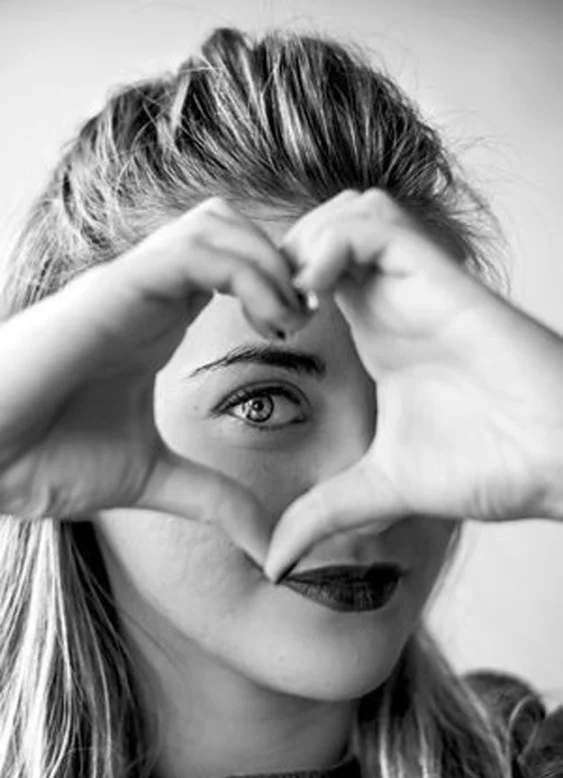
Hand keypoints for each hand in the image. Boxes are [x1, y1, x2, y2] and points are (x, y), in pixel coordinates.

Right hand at [0, 197, 308, 564]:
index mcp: (156, 321)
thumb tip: (269, 544)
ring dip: (270, 262)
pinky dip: (246, 270)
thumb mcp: (152, 481)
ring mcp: (129, 286)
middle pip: (230, 227)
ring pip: (217, 225)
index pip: (228, 265)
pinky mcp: (112, 291)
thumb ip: (213, 500)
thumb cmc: (45, 461)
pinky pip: (193, 250)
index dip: (277, 284)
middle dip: (283, 259)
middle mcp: (147, 294)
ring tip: (290, 320)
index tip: (304, 331)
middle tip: (309, 314)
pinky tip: (268, 320)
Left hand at [265, 189, 562, 580]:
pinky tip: (317, 296)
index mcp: (377, 331)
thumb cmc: (490, 465)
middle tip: (258, 310)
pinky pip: (377, 224)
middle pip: (322, 229)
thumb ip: (325, 513)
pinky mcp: (443, 279)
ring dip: (304, 244)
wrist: (558, 461)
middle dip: (277, 256)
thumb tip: (275, 561)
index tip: (250, 334)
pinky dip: (335, 244)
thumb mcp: (381, 489)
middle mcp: (394, 299)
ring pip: (347, 211)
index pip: (311, 273)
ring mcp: (418, 284)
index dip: (271, 288)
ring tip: (289, 304)